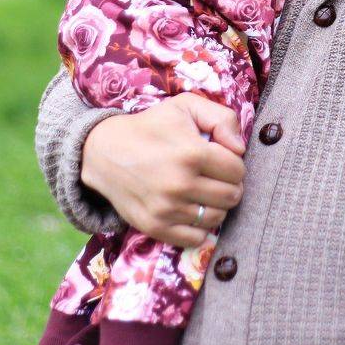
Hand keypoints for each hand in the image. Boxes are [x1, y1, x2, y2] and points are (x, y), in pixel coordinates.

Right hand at [80, 93, 246, 247]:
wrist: (104, 152)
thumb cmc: (151, 126)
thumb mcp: (186, 106)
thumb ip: (222, 118)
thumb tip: (240, 149)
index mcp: (191, 153)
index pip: (237, 170)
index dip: (234, 164)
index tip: (221, 159)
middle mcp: (180, 184)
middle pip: (231, 196)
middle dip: (229, 185)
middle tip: (215, 177)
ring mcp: (166, 209)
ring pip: (217, 218)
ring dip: (216, 205)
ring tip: (203, 191)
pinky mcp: (155, 227)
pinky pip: (196, 238)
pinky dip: (199, 226)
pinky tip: (191, 208)